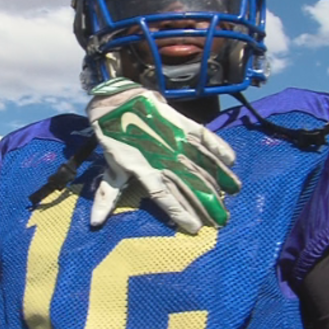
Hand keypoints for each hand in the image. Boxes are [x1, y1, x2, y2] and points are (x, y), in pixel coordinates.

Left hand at [86, 78, 240, 233]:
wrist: (116, 100)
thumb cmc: (113, 137)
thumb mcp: (111, 167)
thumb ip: (108, 195)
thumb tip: (95, 222)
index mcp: (144, 171)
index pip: (165, 197)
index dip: (180, 213)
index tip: (195, 228)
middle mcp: (163, 158)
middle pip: (189, 184)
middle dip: (207, 203)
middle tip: (222, 219)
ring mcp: (174, 140)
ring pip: (200, 163)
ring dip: (218, 178)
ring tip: (233, 193)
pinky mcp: (182, 123)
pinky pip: (204, 136)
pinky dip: (218, 147)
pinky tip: (232, 160)